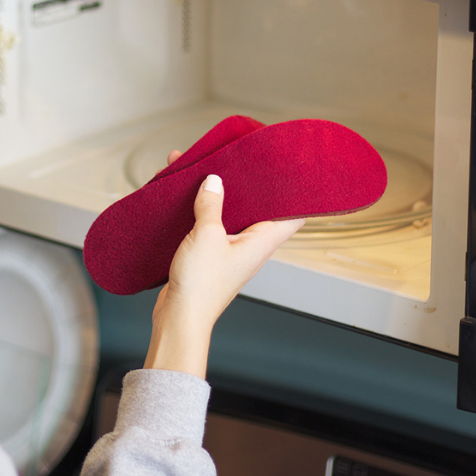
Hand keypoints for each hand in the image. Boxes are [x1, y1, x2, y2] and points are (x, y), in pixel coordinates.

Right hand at [144, 152, 304, 378]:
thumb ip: (211, 204)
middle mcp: (250, 245)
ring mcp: (229, 250)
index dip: (296, 192)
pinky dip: (197, 208)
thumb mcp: (206, 235)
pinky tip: (181, 196)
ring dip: (215, 193)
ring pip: (227, 213)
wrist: (179, 316)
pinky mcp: (209, 254)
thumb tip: (214, 181)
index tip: (293, 170)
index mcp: (262, 241)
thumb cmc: (202, 284)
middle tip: (239, 159)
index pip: (294, 215)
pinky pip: (208, 224)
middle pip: (256, 207)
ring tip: (200, 169)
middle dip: (245, 183)